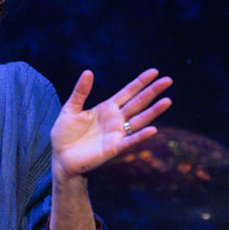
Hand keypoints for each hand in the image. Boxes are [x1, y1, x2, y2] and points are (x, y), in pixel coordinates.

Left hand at [51, 68, 171, 179]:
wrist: (60, 158)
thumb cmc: (64, 134)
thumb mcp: (70, 109)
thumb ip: (80, 92)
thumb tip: (88, 71)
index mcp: (106, 108)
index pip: (127, 92)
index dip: (140, 82)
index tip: (154, 71)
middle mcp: (115, 119)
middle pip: (138, 103)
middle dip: (152, 92)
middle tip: (168, 80)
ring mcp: (116, 133)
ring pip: (139, 120)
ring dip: (153, 111)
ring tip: (167, 101)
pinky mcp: (113, 148)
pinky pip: (129, 141)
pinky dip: (140, 136)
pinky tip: (152, 129)